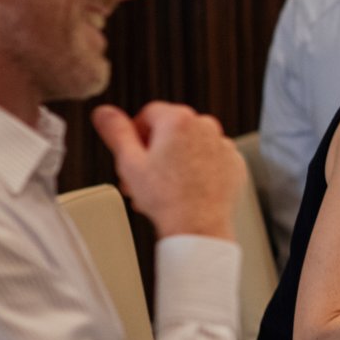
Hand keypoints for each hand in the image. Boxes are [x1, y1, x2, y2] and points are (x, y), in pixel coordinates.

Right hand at [93, 103, 241, 239]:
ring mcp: (224, 145)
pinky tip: (184, 188)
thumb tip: (104, 113)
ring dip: (173, 160)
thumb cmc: (166, 198)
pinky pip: (210, 160)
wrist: (198, 226)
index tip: (131, 151)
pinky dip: (197, 169)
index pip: (149, 113)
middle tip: (141, 174)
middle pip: (171, 130)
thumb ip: (116, 132)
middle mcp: (206, 127)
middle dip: (153, 150)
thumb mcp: (129, 161)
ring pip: (191, 145)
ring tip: (159, 187)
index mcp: (179, 120)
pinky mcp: (235, 163)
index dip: (135, 133)